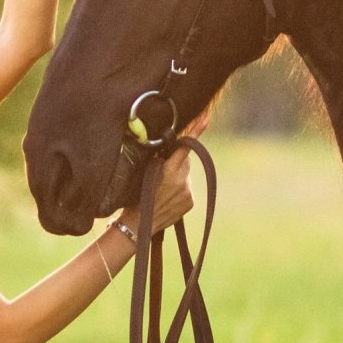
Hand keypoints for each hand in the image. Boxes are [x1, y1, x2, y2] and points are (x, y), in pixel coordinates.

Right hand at [116, 112, 207, 239]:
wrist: (139, 225)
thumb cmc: (136, 196)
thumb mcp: (144, 172)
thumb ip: (160, 160)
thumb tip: (171, 149)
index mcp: (169, 171)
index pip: (184, 147)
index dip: (196, 131)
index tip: (206, 117)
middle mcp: (182, 181)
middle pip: (184, 161)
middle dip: (176, 161)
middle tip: (161, 171)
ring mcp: (188, 193)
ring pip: (185, 175)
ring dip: (177, 177)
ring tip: (162, 189)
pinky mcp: (191, 202)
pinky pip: (187, 188)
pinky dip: (179, 189)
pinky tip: (168, 197)